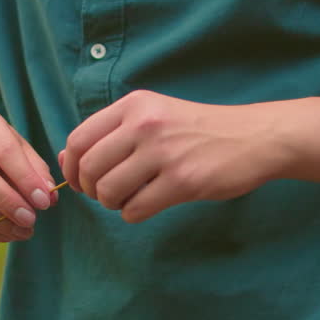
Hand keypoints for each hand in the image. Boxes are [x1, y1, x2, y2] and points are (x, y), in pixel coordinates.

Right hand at [0, 110, 58, 241]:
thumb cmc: (10, 154)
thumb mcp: (27, 154)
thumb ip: (39, 173)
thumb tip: (48, 198)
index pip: (3, 150)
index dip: (24, 178)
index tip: (44, 202)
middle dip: (5, 200)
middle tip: (30, 220)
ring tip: (22, 231)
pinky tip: (5, 235)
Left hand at [60, 90, 279, 222]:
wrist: (254, 137)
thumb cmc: (198, 131)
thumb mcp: (154, 116)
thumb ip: (111, 134)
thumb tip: (65, 158)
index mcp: (134, 105)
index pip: (78, 139)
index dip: (72, 168)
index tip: (82, 181)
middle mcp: (145, 124)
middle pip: (89, 169)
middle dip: (91, 190)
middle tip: (108, 195)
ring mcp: (164, 152)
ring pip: (108, 192)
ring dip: (112, 204)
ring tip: (130, 198)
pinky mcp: (183, 181)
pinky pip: (135, 209)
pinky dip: (133, 214)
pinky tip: (148, 205)